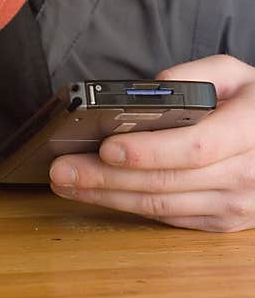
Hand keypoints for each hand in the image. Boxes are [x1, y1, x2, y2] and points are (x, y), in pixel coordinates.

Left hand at [49, 55, 254, 231]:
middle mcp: (246, 174)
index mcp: (250, 131)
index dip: (147, 152)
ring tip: (66, 181)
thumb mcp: (235, 75)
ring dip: (105, 195)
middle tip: (63, 167)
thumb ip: (194, 75)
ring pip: (159, 206)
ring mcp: (236, 205)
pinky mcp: (221, 222)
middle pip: (165, 182)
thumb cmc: (253, 104)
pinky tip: (95, 193)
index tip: (105, 147)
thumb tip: (151, 88)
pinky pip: (166, 218)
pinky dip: (125, 206)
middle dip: (105, 177)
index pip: (194, 148)